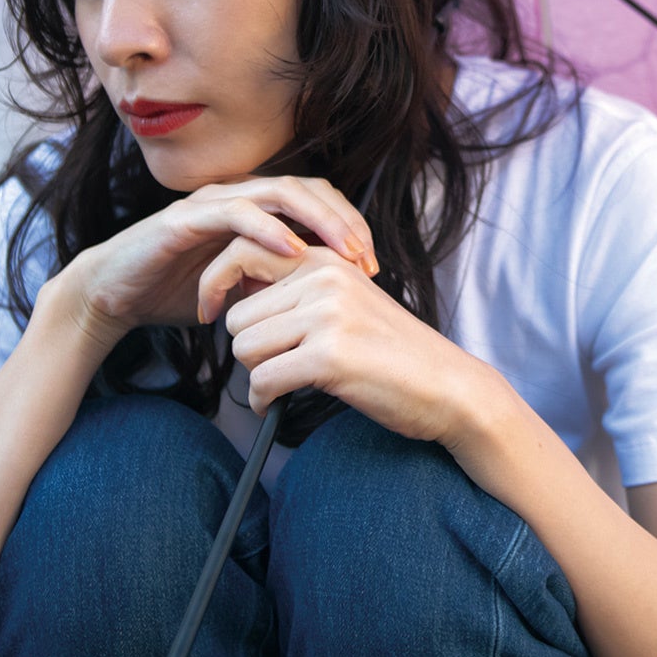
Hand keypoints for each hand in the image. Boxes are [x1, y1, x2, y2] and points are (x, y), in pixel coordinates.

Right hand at [63, 176, 377, 348]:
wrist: (114, 296)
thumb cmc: (176, 290)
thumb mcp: (242, 290)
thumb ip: (277, 284)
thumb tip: (325, 301)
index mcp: (254, 208)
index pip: (316, 200)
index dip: (349, 225)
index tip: (373, 264)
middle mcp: (237, 195)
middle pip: (307, 188)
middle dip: (343, 219)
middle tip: (368, 256)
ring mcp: (211, 202)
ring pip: (278, 191)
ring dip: (317, 220)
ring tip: (343, 249)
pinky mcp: (185, 218)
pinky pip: (235, 213)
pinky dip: (267, 228)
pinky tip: (291, 249)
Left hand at [198, 242, 482, 444]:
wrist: (448, 386)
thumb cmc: (392, 353)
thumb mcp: (345, 302)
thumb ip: (297, 290)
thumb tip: (235, 292)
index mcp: (326, 258)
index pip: (241, 252)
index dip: (215, 283)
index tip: (208, 312)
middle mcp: (324, 278)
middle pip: (237, 314)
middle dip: (248, 348)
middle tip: (273, 366)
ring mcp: (327, 315)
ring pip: (244, 346)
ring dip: (257, 375)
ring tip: (285, 384)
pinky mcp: (329, 356)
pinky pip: (263, 379)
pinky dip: (263, 400)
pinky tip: (278, 405)